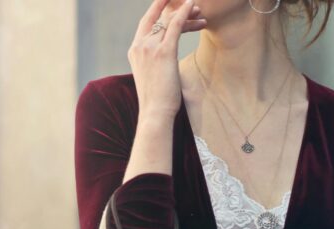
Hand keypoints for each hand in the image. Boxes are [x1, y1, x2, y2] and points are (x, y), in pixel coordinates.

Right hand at [128, 0, 205, 123]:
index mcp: (135, 50)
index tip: (169, 2)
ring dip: (184, 11)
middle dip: (171, 6)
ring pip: (168, 20)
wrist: (154, 112)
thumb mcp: (152, 74)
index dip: (156, 9)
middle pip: (157, 17)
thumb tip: (166, 57)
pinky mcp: (164, 52)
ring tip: (198, 10)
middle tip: (188, 3)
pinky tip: (192, 5)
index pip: (146, 22)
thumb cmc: (157, 98)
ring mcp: (150, 48)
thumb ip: (155, 60)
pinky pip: (175, 26)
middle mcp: (140, 45)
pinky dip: (184, 13)